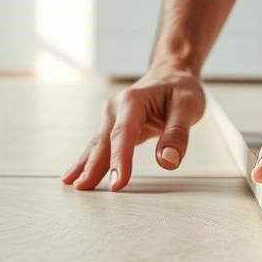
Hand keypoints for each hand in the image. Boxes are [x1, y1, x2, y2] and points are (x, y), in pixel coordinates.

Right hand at [63, 65, 206, 191]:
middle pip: (104, 141)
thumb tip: (167, 162)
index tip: (117, 182)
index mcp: (133, 100)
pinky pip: (100, 146)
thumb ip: (177, 134)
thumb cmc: (180, 88)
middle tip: (84, 188)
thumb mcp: (188, 106)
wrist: (171, 73)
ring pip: (97, 145)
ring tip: (72, 184)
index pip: (124, 134)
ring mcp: (112, 117)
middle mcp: (116, 107)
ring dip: (85, 165)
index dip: (119, 159)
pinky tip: (76, 175)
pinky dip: (88, 161)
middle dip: (93, 166)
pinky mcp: (113, 126)